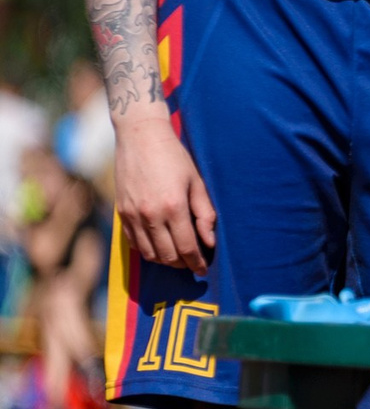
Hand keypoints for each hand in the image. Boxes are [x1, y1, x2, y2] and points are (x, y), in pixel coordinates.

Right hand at [114, 107, 216, 271]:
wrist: (140, 138)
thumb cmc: (174, 158)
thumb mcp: (197, 182)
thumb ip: (205, 214)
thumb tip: (209, 242)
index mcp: (173, 208)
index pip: (187, 248)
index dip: (197, 263)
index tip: (203, 270)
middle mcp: (150, 215)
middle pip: (168, 255)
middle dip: (182, 264)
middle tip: (193, 264)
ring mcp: (133, 216)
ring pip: (149, 254)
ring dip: (165, 260)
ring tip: (178, 257)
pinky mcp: (121, 213)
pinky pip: (134, 243)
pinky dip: (147, 251)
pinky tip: (159, 246)